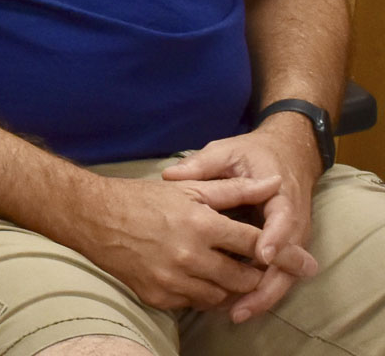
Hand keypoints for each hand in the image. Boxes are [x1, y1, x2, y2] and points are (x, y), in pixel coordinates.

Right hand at [64, 172, 290, 311]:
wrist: (92, 217)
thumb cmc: (141, 198)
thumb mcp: (188, 187)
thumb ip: (235, 189)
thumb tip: (274, 183)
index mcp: (200, 224)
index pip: (254, 243)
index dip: (280, 251)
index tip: (300, 260)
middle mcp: (190, 256)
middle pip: (244, 278)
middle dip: (255, 273)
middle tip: (257, 267)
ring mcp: (173, 281)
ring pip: (222, 296)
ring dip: (229, 285)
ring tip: (224, 269)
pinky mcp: (159, 298)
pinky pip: (195, 304)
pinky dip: (202, 292)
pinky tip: (196, 276)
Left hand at [163, 118, 323, 320]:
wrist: (286, 155)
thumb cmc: (253, 154)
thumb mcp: (228, 151)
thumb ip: (203, 164)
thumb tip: (171, 175)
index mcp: (281, 195)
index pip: (283, 220)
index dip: (274, 238)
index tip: (260, 254)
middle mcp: (292, 222)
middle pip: (286, 260)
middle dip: (267, 285)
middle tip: (242, 306)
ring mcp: (290, 238)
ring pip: (281, 274)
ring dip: (262, 295)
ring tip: (237, 314)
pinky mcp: (282, 248)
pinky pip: (274, 273)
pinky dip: (259, 290)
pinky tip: (238, 306)